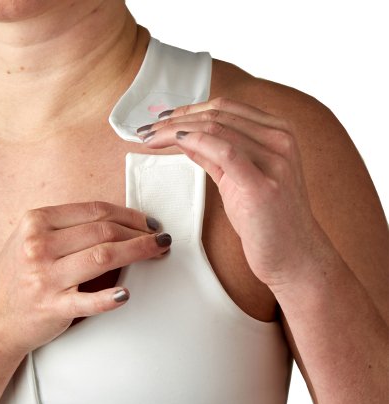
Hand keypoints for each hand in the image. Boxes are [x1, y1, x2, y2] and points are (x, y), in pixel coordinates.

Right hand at [0, 202, 170, 355]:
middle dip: (140, 233)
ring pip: (103, 256)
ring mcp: (44, 276)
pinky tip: (126, 294)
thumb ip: (70, 229)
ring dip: (138, 252)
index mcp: (37, 221)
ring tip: (157, 253)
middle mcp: (39, 245)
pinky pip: (87, 300)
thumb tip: (121, 224)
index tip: (148, 222)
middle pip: (104, 230)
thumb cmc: (19, 275)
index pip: (95, 211)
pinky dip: (110, 297)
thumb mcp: (34, 239)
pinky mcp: (51, 306)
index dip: (130, 215)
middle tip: (160, 239)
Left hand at [138, 97, 322, 289]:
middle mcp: (279, 140)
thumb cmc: (268, 220)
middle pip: (218, 114)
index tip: (163, 118)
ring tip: (150, 137)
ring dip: (175, 129)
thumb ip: (216, 156)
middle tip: (147, 128)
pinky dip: (196, 141)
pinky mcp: (263, 184)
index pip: (226, 108)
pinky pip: (224, 151)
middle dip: (176, 118)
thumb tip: (187, 138)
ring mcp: (275, 160)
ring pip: (216, 128)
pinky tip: (174, 141)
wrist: (294, 256)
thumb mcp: (239, 179)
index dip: (189, 109)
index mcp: (277, 133)